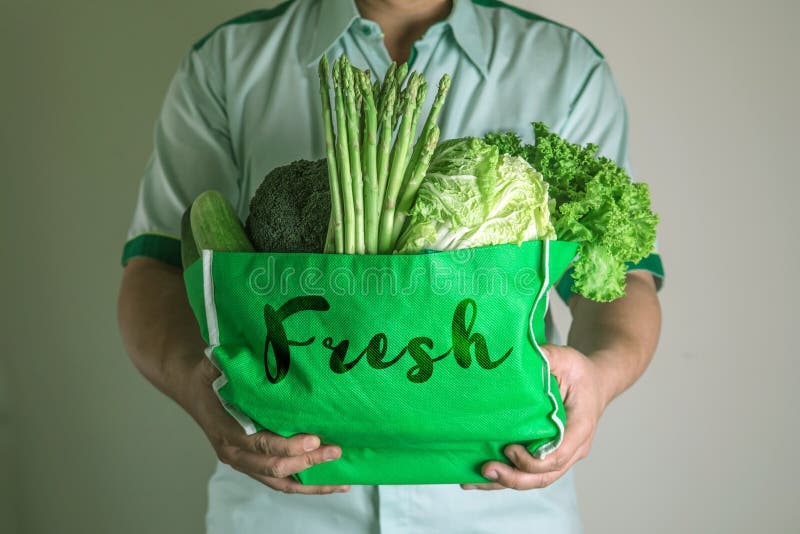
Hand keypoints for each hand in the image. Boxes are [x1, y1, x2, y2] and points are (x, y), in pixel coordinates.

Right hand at [184, 357, 349, 494]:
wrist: (192, 390)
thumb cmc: (208, 377)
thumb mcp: (213, 366)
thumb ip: (229, 362)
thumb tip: (249, 349)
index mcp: (226, 430)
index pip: (260, 444)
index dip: (287, 444)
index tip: (314, 438)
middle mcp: (234, 452)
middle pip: (274, 467)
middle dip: (307, 460)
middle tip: (335, 450)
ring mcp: (244, 463)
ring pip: (280, 481)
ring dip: (311, 482)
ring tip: (341, 481)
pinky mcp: (254, 467)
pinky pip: (281, 483)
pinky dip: (306, 485)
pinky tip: (331, 484)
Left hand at [461, 344, 609, 490]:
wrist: (595, 383)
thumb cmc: (580, 372)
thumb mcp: (567, 359)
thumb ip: (548, 358)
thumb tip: (518, 354)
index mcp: (581, 427)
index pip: (558, 455)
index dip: (532, 460)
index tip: (509, 449)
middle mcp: (573, 448)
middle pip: (544, 476)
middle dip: (513, 477)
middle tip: (485, 468)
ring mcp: (562, 455)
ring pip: (534, 480)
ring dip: (502, 482)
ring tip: (471, 481)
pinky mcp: (547, 455)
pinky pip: (527, 473)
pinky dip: (503, 478)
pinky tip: (477, 477)